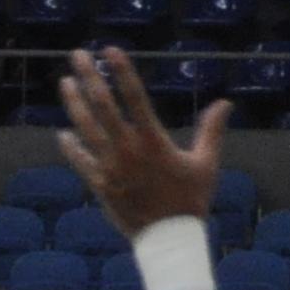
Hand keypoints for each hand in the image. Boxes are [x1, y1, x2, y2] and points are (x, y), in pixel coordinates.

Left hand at [54, 47, 227, 235]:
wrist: (170, 240)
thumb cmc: (191, 201)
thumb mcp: (206, 164)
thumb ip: (212, 131)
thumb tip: (226, 103)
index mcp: (154, 141)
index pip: (134, 97)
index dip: (121, 71)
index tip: (110, 50)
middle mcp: (128, 149)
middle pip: (102, 105)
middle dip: (88, 76)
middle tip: (77, 54)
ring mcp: (110, 166)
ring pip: (85, 127)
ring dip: (73, 102)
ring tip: (65, 82)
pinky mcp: (99, 183)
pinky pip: (79, 159)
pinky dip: (70, 145)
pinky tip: (63, 132)